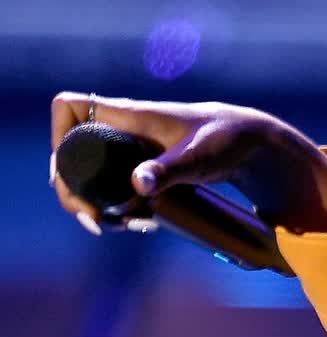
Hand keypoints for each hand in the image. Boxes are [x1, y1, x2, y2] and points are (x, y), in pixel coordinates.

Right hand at [47, 92, 326, 234]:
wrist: (253, 147)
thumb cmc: (227, 142)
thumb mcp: (199, 158)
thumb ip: (170, 170)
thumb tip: (139, 186)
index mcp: (128, 117)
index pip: (71, 108)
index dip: (60, 135)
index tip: (70, 169)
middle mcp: (123, 131)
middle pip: (74, 152)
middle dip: (74, 186)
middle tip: (95, 220)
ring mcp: (133, 150)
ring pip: (93, 172)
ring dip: (95, 201)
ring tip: (116, 226)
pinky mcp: (148, 169)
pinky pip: (117, 184)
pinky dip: (119, 205)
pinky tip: (137, 223)